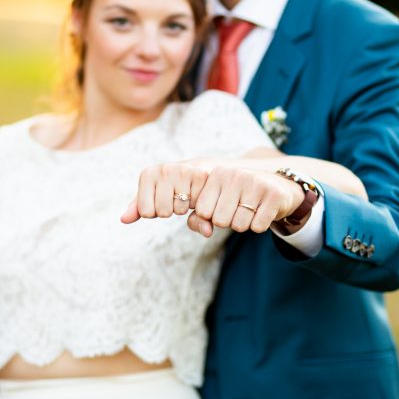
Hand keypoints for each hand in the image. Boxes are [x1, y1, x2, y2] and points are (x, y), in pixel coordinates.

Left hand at [121, 162, 208, 223]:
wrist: (200, 168)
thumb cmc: (171, 185)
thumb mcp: (152, 194)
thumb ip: (137, 208)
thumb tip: (123, 219)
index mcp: (148, 174)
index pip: (145, 212)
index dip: (154, 211)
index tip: (160, 199)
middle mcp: (163, 169)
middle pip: (162, 212)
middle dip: (170, 210)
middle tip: (176, 196)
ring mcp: (182, 171)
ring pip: (180, 211)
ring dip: (184, 208)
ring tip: (187, 193)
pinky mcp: (200, 176)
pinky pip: (194, 206)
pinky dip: (197, 205)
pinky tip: (197, 192)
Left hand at [122, 163, 304, 237]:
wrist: (276, 186)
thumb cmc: (225, 196)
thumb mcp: (193, 198)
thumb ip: (157, 205)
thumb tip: (123, 217)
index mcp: (206, 172)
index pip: (194, 208)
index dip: (188, 213)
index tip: (189, 209)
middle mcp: (227, 173)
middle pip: (213, 219)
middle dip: (219, 221)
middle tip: (227, 209)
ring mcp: (251, 182)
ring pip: (234, 224)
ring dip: (240, 224)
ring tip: (245, 209)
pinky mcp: (271, 194)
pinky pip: (257, 226)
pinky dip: (258, 225)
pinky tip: (260, 212)